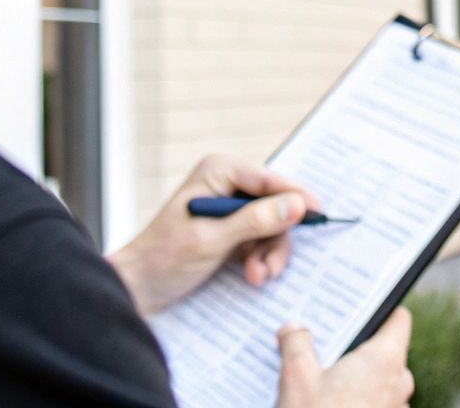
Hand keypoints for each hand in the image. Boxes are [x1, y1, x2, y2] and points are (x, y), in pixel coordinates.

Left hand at [106, 154, 320, 313]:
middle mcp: (227, 185)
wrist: (139, 287)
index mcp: (219, 172)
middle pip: (275, 205)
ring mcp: (230, 208)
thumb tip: (296, 204)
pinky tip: (252, 276)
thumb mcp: (212, 240)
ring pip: (272, 227)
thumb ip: (255, 221)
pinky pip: (262, 241)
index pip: (269, 180)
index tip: (319, 213)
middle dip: (275, 238)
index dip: (296, 196)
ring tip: (257, 277)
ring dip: (269, 254)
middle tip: (268, 268)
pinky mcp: (232, 231)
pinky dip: (262, 259)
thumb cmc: (165, 257)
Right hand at [277, 307, 414, 407]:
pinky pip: (378, 405)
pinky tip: (333, 404)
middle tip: (331, 347)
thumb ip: (297, 344)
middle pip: (388, 352)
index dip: (383, 311)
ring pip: (383, 383)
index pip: (399, 320)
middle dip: (361, 350)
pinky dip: (361, 402)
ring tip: (327, 380)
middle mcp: (399, 383)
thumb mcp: (296, 376)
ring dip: (361, 380)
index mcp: (385, 360)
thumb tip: (293, 328)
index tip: (362, 310)